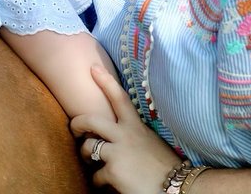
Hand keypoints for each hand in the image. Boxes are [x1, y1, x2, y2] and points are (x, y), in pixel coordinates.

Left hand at [71, 66, 181, 193]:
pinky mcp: (113, 171)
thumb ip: (134, 136)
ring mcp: (118, 153)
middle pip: (92, 120)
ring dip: (86, 155)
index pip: (119, 98)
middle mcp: (125, 136)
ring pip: (88, 147)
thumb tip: (118, 138)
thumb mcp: (150, 142)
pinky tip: (105, 184)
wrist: (176, 188)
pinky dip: (98, 181)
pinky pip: (96, 175)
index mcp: (136, 127)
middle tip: (74, 127)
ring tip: (90, 161)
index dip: (105, 81)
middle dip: (77, 122)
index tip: (93, 68)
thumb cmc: (165, 168)